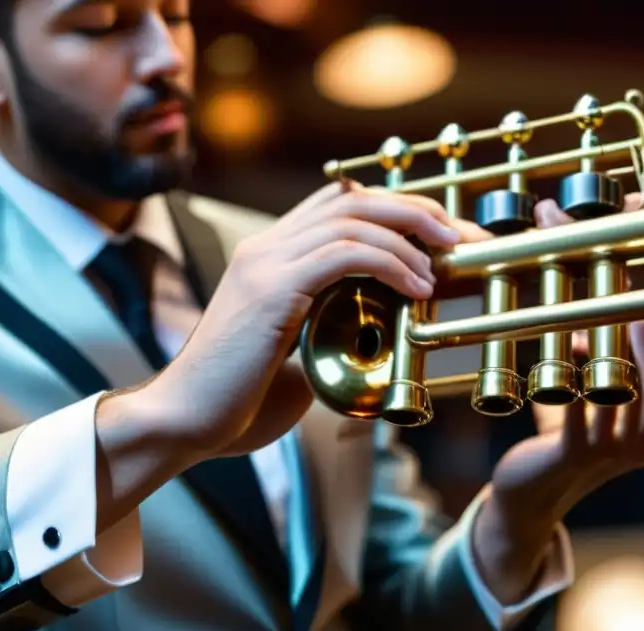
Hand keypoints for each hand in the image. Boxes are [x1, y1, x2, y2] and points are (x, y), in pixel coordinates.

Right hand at [149, 181, 489, 457]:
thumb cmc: (236, 400)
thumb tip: (370, 338)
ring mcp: (264, 263)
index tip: (440, 240)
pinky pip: (344, 254)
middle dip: (415, 210)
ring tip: (446, 260)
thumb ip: (326, 334)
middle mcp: (264, 248)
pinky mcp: (270, 288)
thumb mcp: (293, 357)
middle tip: (458, 236)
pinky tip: (415, 288)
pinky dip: (390, 263)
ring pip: (352, 216)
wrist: (184, 421)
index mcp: (268, 259)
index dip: (395, 212)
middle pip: (352, 197)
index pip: (338, 207)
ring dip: (410, 233)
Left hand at [487, 194, 643, 535]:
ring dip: (623, 353)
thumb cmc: (584, 443)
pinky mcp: (572, 452)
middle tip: (642, 313)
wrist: (537, 488)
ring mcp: (610, 452)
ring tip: (612, 323)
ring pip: (629, 397)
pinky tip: (572, 347)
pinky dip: (575, 374)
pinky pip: (577, 409)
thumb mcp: (634, 426)